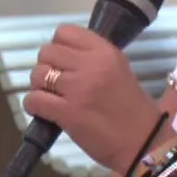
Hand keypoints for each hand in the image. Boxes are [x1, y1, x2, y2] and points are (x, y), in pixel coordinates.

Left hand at [20, 25, 165, 176]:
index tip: (63, 62)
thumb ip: (93, 60)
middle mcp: (92, 65)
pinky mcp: (68, 112)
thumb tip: (62, 56)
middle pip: (47, 52)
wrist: (144, 144)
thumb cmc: (132, 110)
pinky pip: (34, 99)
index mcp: (106, 52)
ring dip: (38, 86)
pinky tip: (42, 111)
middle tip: (54, 83)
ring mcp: (78, 88)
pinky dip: (33, 105)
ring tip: (50, 97)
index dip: (58, 47)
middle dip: (46, 67)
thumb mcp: (119, 71)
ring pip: (38, 74)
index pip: (65, 32)